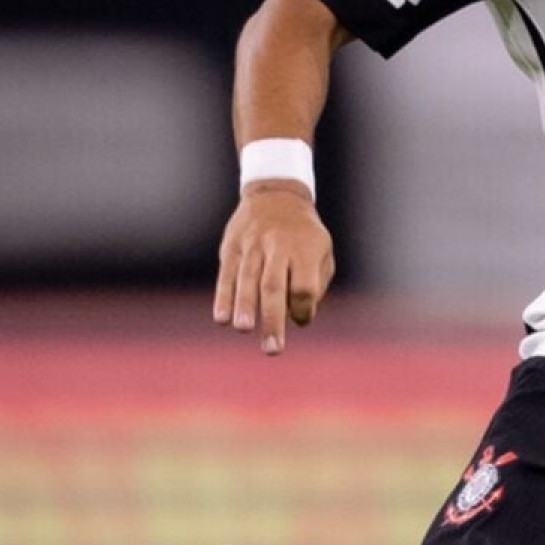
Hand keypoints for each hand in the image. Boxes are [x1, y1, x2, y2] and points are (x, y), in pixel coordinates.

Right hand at [212, 183, 334, 352]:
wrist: (276, 195)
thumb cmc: (304, 235)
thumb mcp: (322, 251)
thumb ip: (316, 284)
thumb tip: (301, 317)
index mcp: (305, 249)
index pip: (304, 286)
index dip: (303, 308)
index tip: (302, 319)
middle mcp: (278, 246)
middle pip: (274, 285)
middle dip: (273, 319)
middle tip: (273, 349)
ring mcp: (253, 245)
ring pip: (247, 278)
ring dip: (245, 306)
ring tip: (245, 329)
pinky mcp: (232, 246)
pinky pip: (227, 274)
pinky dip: (224, 297)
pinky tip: (222, 319)